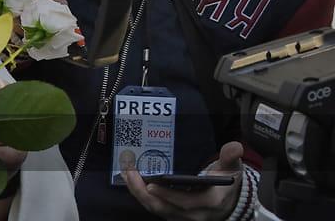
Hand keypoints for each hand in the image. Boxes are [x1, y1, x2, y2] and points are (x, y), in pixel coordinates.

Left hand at [122, 142, 244, 220]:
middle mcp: (194, 213)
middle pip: (164, 207)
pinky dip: (141, 194)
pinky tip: (131, 180)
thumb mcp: (232, 168)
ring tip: (126, 173)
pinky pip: (154, 206)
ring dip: (138, 192)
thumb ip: (230, 157)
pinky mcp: (174, 214)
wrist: (229, 201)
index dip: (168, 195)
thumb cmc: (227, 183)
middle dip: (143, 191)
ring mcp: (182, 216)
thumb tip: (235, 147)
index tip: (152, 185)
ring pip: (156, 208)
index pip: (186, 202)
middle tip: (129, 172)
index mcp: (209, 201)